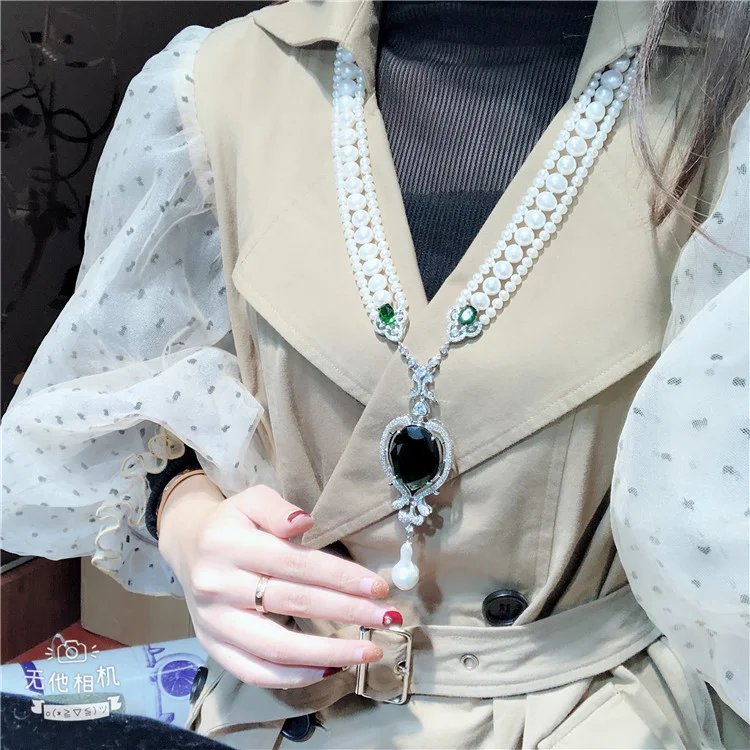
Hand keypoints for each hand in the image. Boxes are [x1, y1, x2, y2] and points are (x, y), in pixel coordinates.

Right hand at [158, 478, 396, 688]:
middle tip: (386, 616)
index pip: (295, 564)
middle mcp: (218, 586)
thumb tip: (304, 521)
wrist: (188, 548)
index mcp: (229, 545)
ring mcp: (214, 623)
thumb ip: (277, 508)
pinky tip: (329, 669)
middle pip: (293, 602)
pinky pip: (254, 672)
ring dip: (328, 652)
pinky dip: (294, 677)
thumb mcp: (251, 500)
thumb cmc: (232, 522)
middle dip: (347, 611)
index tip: (377, 586)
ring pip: (275, 647)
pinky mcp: (213, 647)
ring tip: (367, 650)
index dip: (339, 576)